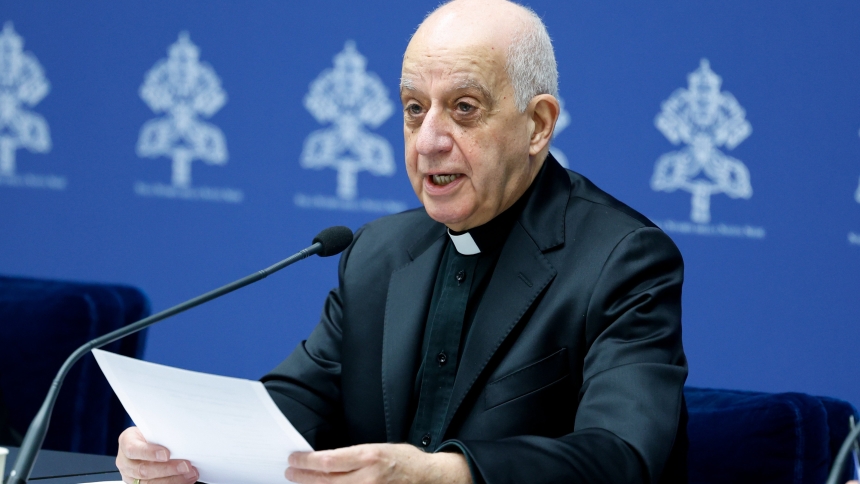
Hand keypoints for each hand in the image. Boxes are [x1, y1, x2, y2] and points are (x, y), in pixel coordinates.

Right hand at [116, 427, 198, 483]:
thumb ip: (161, 434)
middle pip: (143, 470)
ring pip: (149, 482)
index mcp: (126, 442)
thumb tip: (182, 437)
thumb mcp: (151, 428)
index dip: (149, 453)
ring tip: (190, 474)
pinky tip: (185, 480)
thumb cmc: (149, 433)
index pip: (133, 449)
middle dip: (167, 469)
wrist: (143, 441)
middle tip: (186, 466)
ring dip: (173, 480)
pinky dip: (173, 483)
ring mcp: (131, 476)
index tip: (166, 454)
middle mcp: (126, 462)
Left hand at [286, 443, 471, 483]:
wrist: (429, 479)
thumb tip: (327, 460)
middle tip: (290, 472)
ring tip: (300, 482)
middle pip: (325, 480)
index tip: (294, 459)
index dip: (306, 461)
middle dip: (304, 476)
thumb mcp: (379, 449)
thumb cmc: (405, 461)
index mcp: (370, 456)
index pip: (328, 460)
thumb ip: (355, 456)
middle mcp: (368, 477)